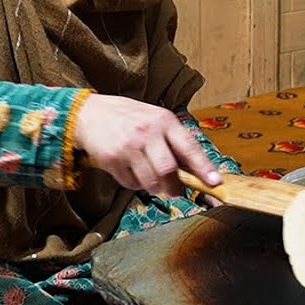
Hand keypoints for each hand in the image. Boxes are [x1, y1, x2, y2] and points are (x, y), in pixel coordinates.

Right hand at [74, 94, 220, 197]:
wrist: (89, 113)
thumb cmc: (128, 116)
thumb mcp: (155, 118)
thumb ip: (173, 139)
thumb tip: (195, 168)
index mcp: (164, 120)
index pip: (189, 147)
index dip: (204, 168)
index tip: (215, 182)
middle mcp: (147, 132)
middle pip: (168, 170)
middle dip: (175, 186)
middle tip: (177, 191)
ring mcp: (128, 146)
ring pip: (150, 181)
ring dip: (155, 188)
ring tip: (153, 181)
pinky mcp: (111, 160)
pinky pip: (130, 183)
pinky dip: (136, 184)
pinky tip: (132, 171)